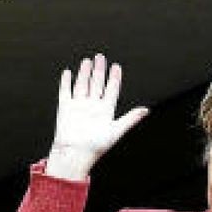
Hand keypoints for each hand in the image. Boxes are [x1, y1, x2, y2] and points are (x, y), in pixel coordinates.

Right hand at [45, 53, 147, 181]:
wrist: (75, 154)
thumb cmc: (96, 146)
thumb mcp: (117, 131)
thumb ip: (131, 119)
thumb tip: (146, 110)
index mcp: (105, 111)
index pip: (111, 90)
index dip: (114, 78)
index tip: (116, 67)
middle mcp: (92, 107)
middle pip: (97, 84)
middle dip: (99, 70)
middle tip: (101, 57)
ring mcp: (79, 106)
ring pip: (82, 85)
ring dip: (85, 73)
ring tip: (88, 61)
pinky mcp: (65, 108)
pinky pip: (66, 92)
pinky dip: (66, 82)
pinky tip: (68, 73)